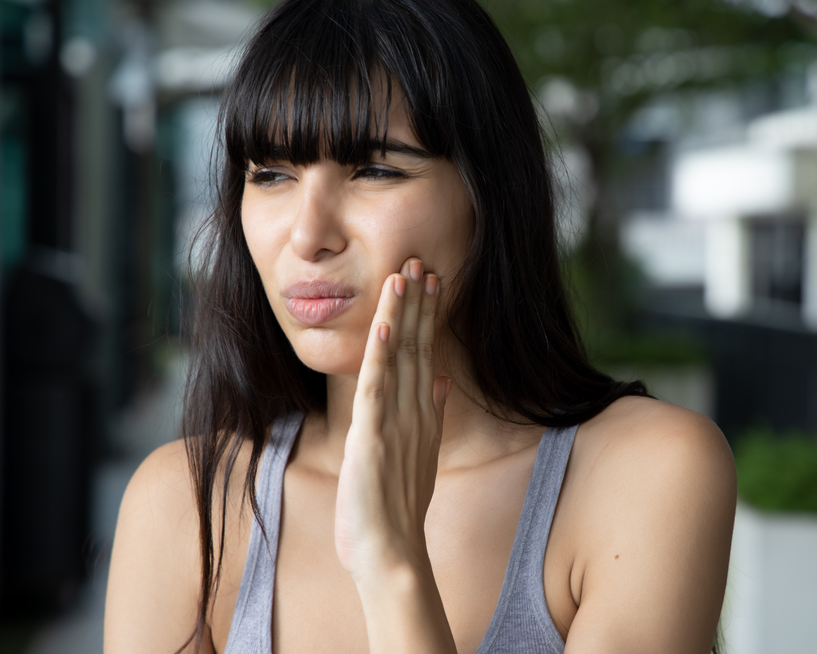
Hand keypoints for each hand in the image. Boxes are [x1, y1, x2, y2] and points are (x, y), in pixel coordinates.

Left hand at [334, 258, 451, 583]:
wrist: (391, 553)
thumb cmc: (398, 510)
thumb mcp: (420, 457)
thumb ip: (433, 416)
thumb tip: (443, 381)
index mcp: (424, 416)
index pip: (428, 355)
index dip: (429, 317)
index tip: (431, 283)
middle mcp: (416, 414)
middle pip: (419, 348)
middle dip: (419, 305)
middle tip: (422, 263)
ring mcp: (397, 424)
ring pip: (401, 359)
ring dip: (403, 316)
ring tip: (405, 276)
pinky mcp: (373, 437)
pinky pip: (378, 388)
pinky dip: (381, 355)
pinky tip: (385, 326)